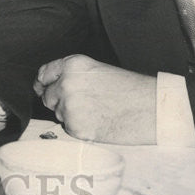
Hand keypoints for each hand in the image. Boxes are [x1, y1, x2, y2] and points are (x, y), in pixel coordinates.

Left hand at [34, 55, 155, 144]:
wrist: (151, 109)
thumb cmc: (130, 89)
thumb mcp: (97, 70)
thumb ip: (73, 75)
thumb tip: (49, 86)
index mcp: (72, 65)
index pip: (44, 74)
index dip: (44, 83)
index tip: (43, 88)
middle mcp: (66, 83)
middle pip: (47, 96)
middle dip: (59, 101)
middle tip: (83, 104)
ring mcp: (69, 106)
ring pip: (58, 113)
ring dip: (70, 115)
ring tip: (97, 112)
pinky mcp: (75, 128)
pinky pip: (68, 129)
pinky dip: (79, 128)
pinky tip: (98, 123)